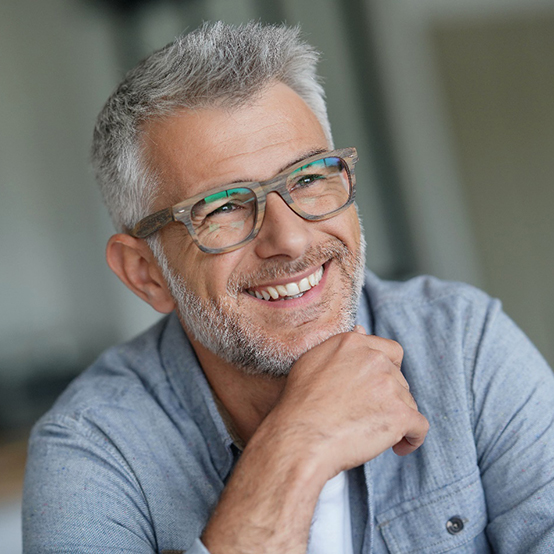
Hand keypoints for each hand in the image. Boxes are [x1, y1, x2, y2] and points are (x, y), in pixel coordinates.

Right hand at [268, 327, 428, 477]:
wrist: (300, 438)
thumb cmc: (300, 404)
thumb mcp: (312, 362)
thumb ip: (340, 346)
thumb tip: (362, 330)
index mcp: (353, 343)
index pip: (391, 351)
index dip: (388, 372)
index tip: (377, 389)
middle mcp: (374, 359)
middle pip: (399, 380)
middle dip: (388, 398)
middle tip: (365, 416)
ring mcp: (389, 385)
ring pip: (408, 403)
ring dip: (395, 418)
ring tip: (371, 434)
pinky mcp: (400, 414)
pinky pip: (419, 427)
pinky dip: (412, 439)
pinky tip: (398, 447)